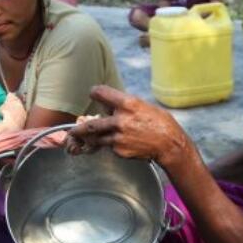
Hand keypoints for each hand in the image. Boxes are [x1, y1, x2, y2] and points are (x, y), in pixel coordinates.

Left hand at [67, 86, 192, 170]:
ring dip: (89, 139)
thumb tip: (108, 105)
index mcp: (127, 103)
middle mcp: (120, 120)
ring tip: (82, 139)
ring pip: (96, 138)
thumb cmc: (160, 123)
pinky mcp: (120, 150)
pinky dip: (110, 145)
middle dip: (78, 128)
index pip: (100, 93)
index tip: (94, 94)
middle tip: (72, 131)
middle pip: (90, 124)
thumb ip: (124, 105)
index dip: (96, 92)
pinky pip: (109, 146)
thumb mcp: (143, 106)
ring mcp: (119, 137)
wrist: (170, 144)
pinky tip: (120, 143)